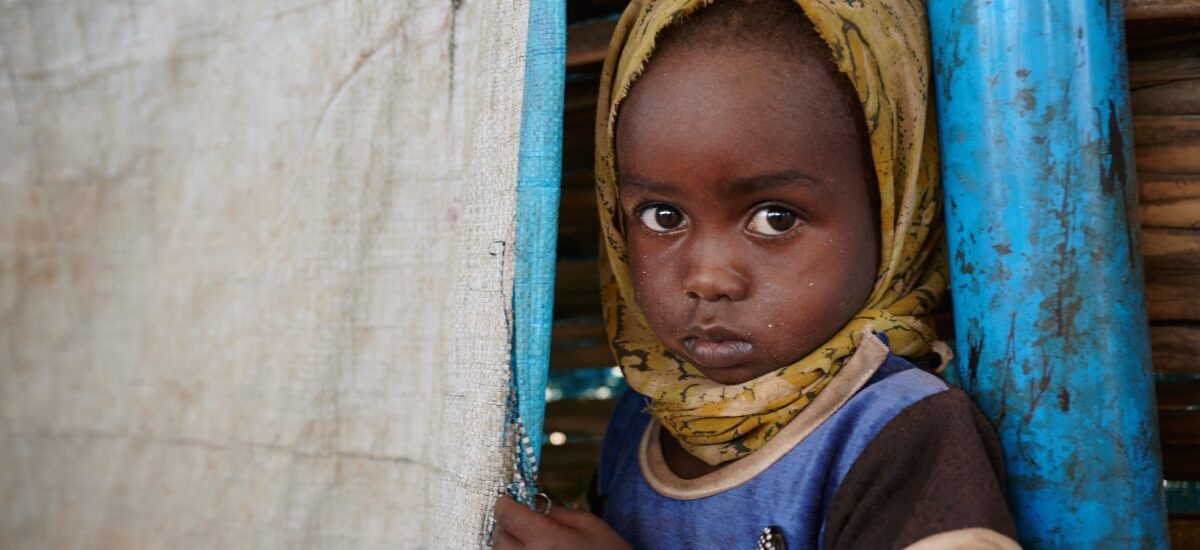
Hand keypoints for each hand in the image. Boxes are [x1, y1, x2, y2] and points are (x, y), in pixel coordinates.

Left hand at [492, 495, 631, 549]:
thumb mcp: (588, 524)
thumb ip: (556, 509)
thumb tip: (533, 494)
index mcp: (545, 540)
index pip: (506, 514)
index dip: (506, 502)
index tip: (512, 498)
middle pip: (498, 536)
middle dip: (507, 522)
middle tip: (524, 517)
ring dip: (509, 543)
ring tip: (530, 538)